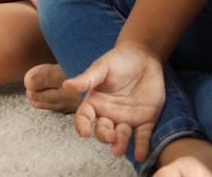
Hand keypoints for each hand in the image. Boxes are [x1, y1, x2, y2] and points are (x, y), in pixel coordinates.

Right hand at [62, 42, 167, 161]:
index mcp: (95, 102)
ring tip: (119, 150)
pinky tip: (140, 155)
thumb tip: (66, 85)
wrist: (143, 56)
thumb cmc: (119, 60)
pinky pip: (142, 136)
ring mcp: (127, 118)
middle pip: (103, 131)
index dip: (82, 126)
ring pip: (121, 136)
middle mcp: (109, 114)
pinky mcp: (145, 120)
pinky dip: (141, 146)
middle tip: (110, 136)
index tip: (84, 132)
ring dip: (120, 144)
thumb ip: (87, 79)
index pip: (85, 117)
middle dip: (104, 136)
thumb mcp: (101, 67)